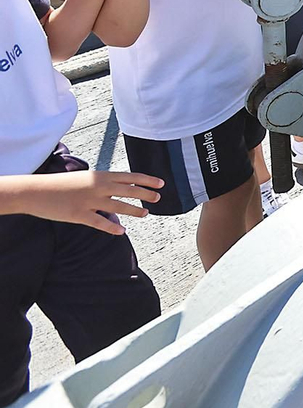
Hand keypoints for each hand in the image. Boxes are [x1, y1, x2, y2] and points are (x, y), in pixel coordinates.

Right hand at [11, 170, 163, 235]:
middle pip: (129, 191)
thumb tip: (117, 189)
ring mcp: (89, 201)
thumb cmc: (61, 184)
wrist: (36, 190)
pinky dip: (111, 227)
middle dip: (146, 194)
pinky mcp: (79, 215)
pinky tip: (122, 231)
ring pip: (118, 207)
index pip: (130, 177)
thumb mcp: (85, 178)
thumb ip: (102, 183)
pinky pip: (99, 222)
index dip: (147, 180)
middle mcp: (98, 187)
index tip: (161, 183)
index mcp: (100, 176)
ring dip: (134, 211)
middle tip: (158, 198)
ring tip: (145, 213)